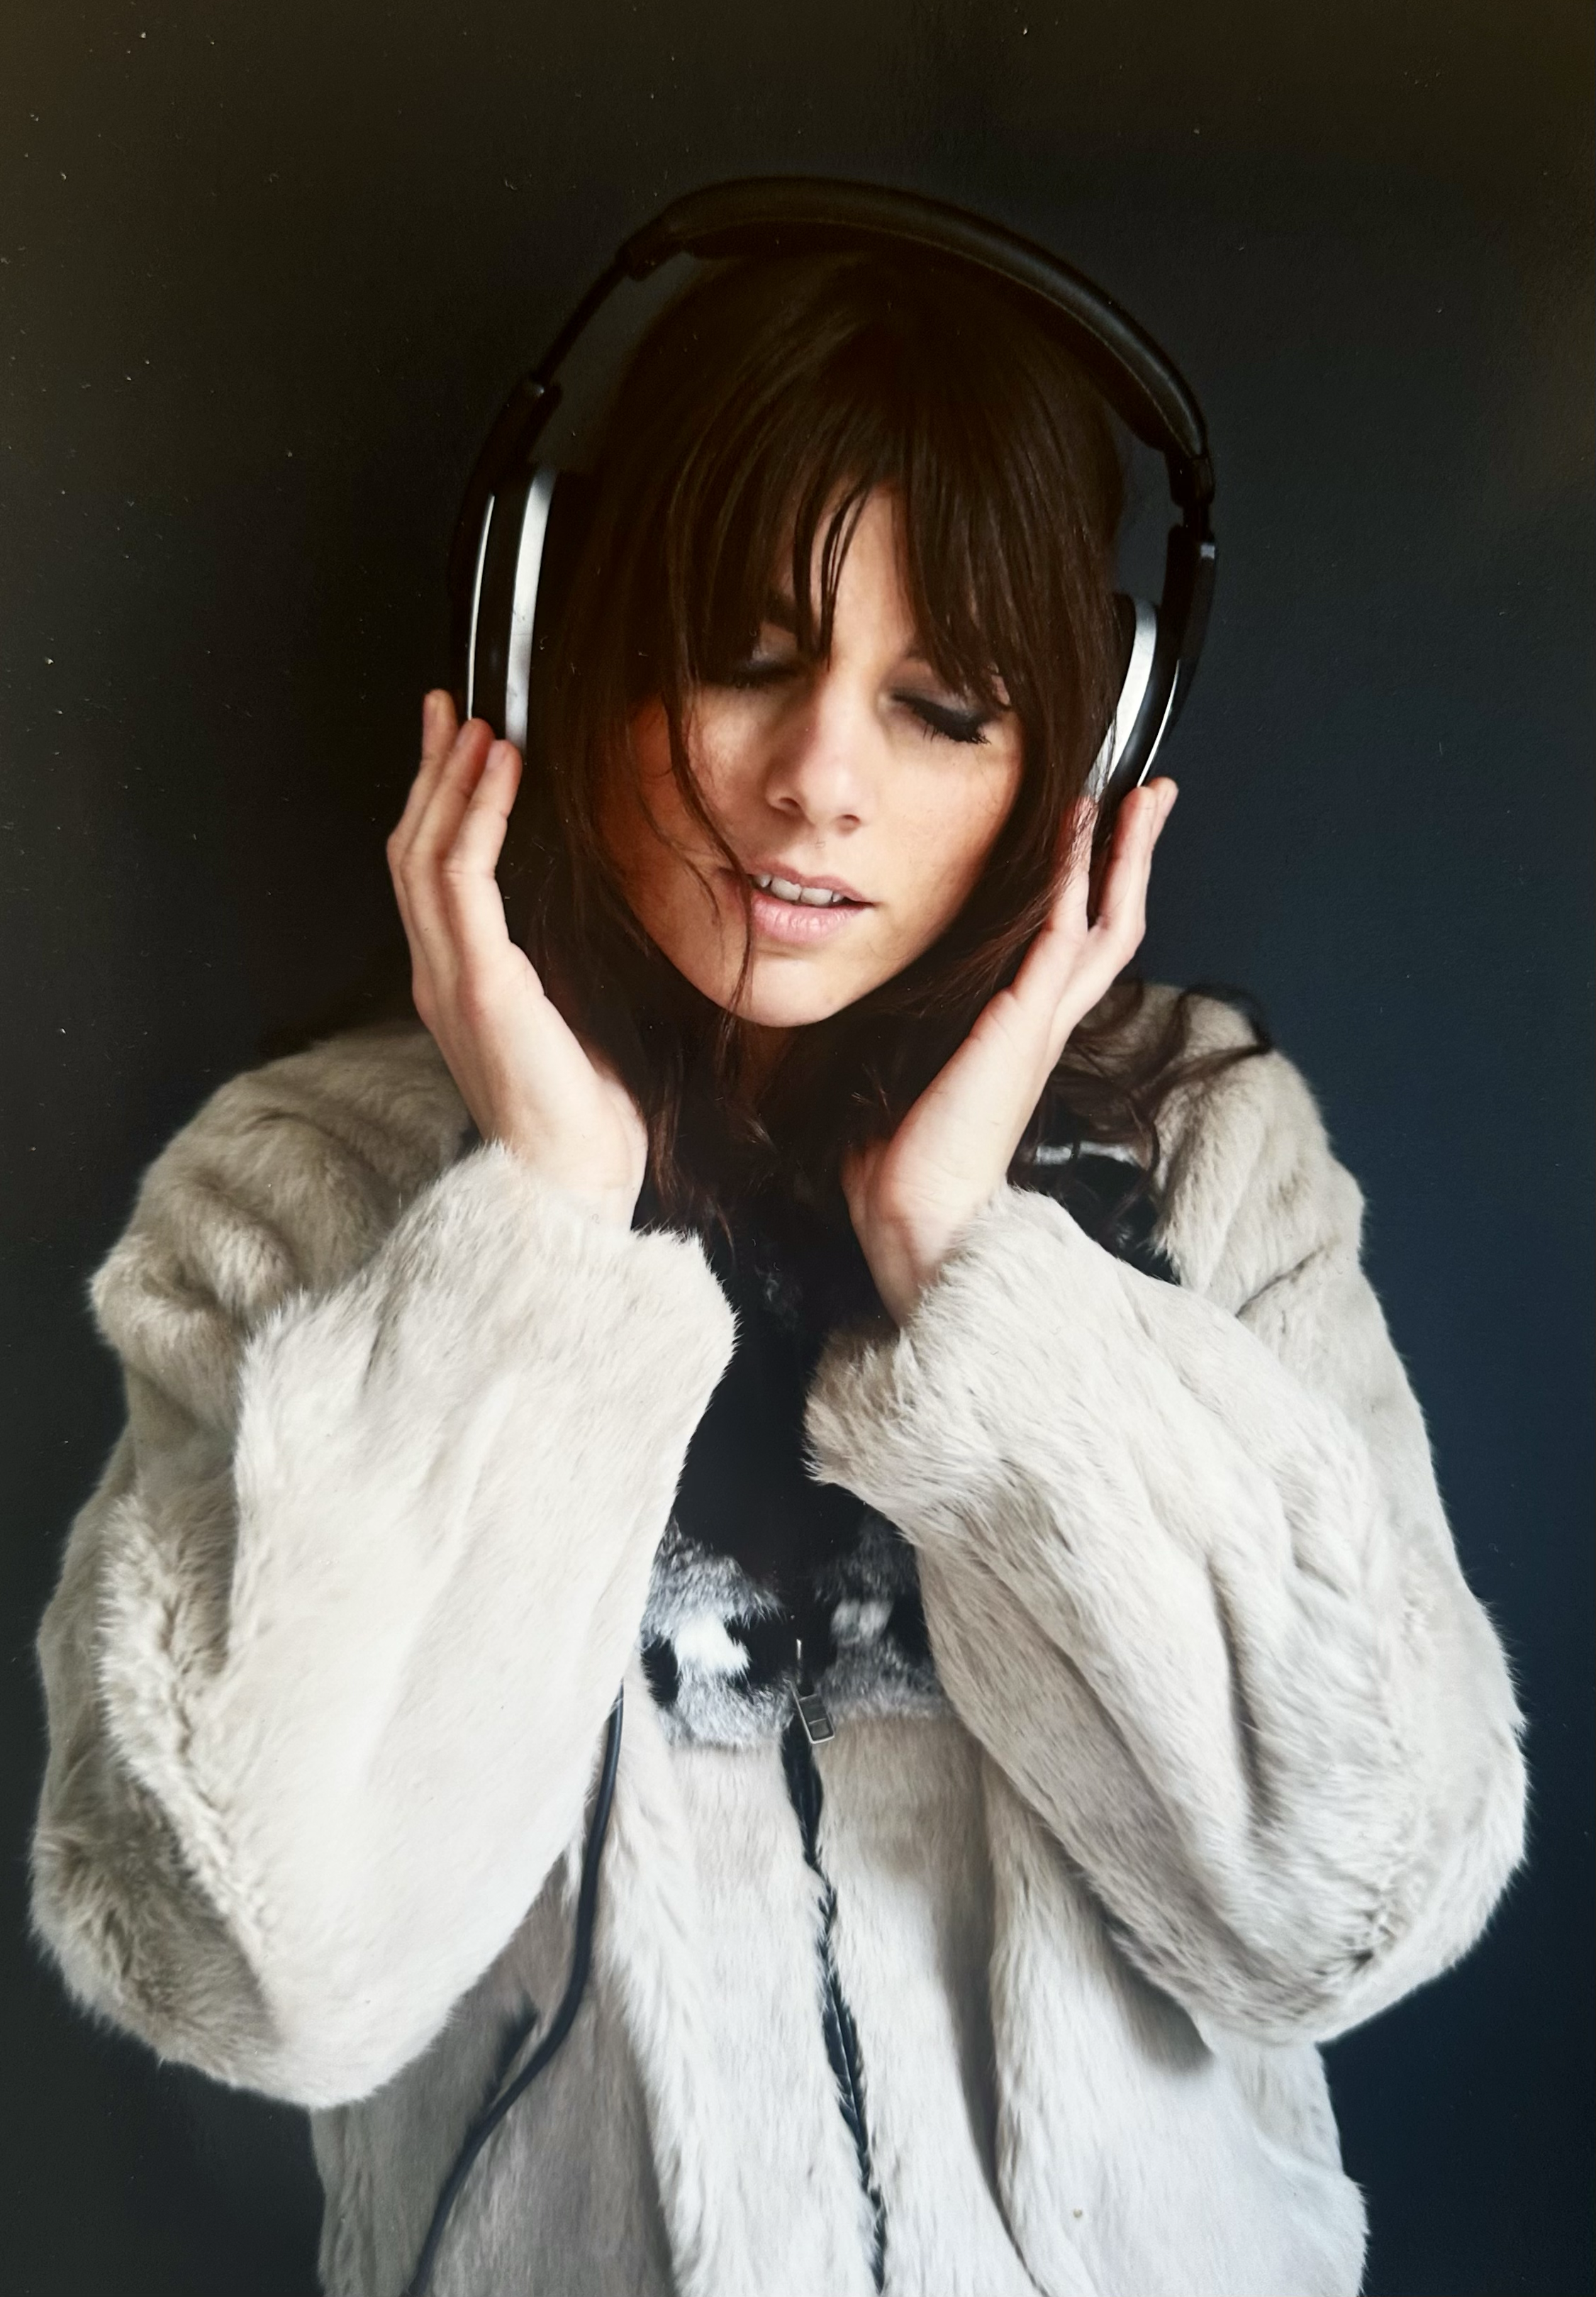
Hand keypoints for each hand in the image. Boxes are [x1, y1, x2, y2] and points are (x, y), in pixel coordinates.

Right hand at [386, 691, 648, 1228]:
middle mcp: (439, 976)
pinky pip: (463, 881)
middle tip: (447, 708)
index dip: (439, 804)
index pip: (431, 875)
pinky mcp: (479, 986)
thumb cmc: (588, 1118)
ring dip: (449, 781)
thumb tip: (594, 906)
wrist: (577, 1186)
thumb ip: (565, 963)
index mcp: (459, 984)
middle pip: (413, 851)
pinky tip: (500, 772)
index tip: (462, 746)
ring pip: (425, 855)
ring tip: (473, 725)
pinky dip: (477, 816)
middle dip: (429, 772)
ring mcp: (449, 980)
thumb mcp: (578, 1018)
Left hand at [841, 778, 1177, 1323]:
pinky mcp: (1023, 1023)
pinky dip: (1073, 876)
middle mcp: (1045, 1025)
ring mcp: (1041, 1023)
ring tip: (1142, 794)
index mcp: (1022, 1037)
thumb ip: (902, 1035)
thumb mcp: (897, 1075)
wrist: (916, 1216)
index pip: (1074, 948)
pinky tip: (1077, 828)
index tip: (1100, 837)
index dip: (1094, 890)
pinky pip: (1061, 933)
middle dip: (1135, 856)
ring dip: (1124, 852)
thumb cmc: (899, 1164)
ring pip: (1106, 920)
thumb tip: (859, 1013)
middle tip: (1153, 796)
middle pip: (1115, 924)